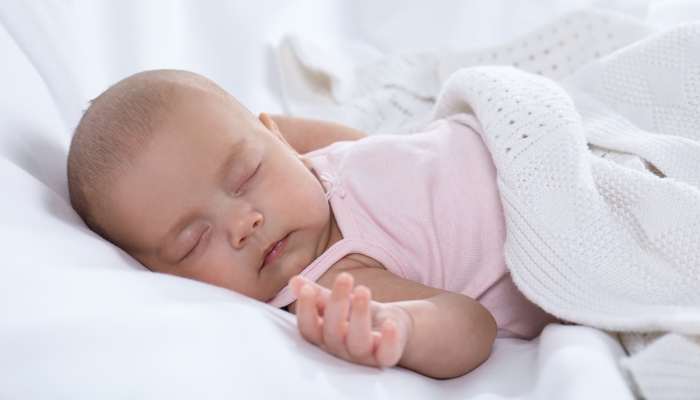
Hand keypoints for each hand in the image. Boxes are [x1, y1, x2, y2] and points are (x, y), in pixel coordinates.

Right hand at [289, 273, 411, 367]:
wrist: (391, 326)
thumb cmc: (357, 314)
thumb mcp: (338, 302)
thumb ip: (318, 295)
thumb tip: (293, 281)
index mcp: (324, 336)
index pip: (308, 328)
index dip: (305, 310)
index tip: (306, 289)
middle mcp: (340, 348)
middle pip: (333, 331)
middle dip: (337, 303)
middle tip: (344, 277)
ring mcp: (363, 355)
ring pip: (358, 341)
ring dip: (360, 315)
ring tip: (363, 289)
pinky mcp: (386, 356)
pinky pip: (386, 354)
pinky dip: (389, 340)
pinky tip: (390, 323)